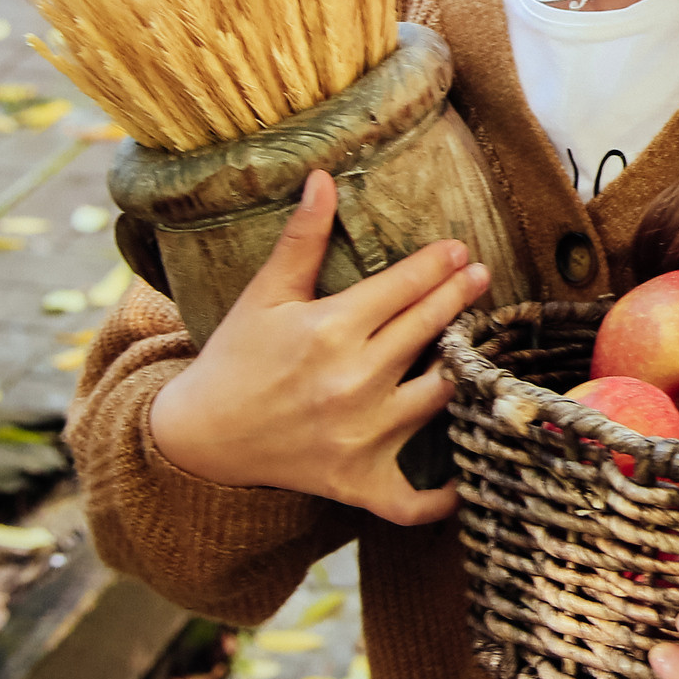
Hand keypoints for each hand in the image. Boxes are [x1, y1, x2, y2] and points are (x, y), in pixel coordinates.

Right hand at [147, 169, 490, 525]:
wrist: (199, 438)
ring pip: (439, 396)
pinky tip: (469, 478)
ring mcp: (361, 436)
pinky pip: (412, 500)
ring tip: (480, 347)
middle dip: (459, 298)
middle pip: (429, 331)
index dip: (437, 264)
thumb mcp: (266, 294)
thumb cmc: (237, 358)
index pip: (404, 287)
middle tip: (479, 276)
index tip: (459, 249)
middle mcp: (353, 381)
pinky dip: (441, 499)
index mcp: (331, 330)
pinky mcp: (358, 481)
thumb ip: (302, 238)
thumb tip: (323, 178)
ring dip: (464, 371)